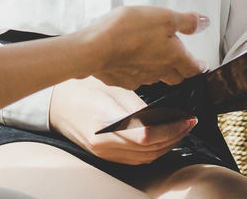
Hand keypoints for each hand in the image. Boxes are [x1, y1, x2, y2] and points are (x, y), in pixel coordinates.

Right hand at [50, 76, 197, 163]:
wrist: (57, 104)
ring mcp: (104, 152)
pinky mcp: (105, 155)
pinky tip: (163, 138)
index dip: (171, 130)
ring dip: (167, 146)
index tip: (187, 119)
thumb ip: (137, 105)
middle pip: (149, 150)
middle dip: (175, 137)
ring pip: (145, 158)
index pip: (145, 135)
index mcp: (104, 120)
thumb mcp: (111, 88)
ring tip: (181, 129)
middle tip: (190, 123)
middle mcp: (104, 142)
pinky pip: (136, 159)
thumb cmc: (82, 89)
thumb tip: (164, 116)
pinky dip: (154, 151)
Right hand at [81, 6, 206, 88]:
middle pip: (176, 77)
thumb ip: (186, 21)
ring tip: (156, 58)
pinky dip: (137, 70)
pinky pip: (135, 78)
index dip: (199, 66)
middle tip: (182, 62)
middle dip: (181, 70)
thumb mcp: (163, 16)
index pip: (193, 68)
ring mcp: (139, 78)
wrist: (95, 48)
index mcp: (173, 57)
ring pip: (156, 78)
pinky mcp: (121, 80)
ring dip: (159, 70)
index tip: (202, 65)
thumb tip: (205, 23)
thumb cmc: (129, 30)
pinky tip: (131, 61)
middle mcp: (159, 71)